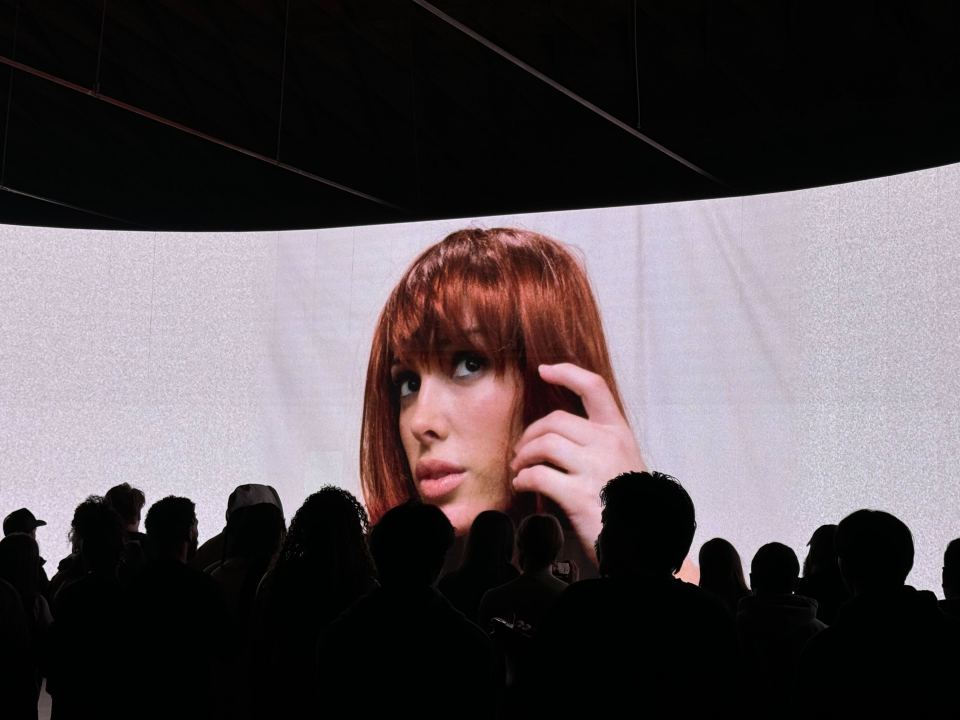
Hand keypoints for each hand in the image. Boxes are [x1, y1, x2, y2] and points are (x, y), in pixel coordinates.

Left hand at [510, 363, 646, 564]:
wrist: (645, 546)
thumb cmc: (627, 506)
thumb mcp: (622, 465)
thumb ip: (597, 445)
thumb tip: (553, 433)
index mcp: (619, 433)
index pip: (594, 388)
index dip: (567, 373)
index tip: (545, 370)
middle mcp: (609, 444)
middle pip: (556, 421)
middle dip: (530, 434)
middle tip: (521, 453)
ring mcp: (596, 469)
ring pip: (544, 445)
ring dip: (523, 457)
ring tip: (520, 470)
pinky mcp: (579, 496)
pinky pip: (538, 476)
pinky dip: (524, 479)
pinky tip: (523, 485)